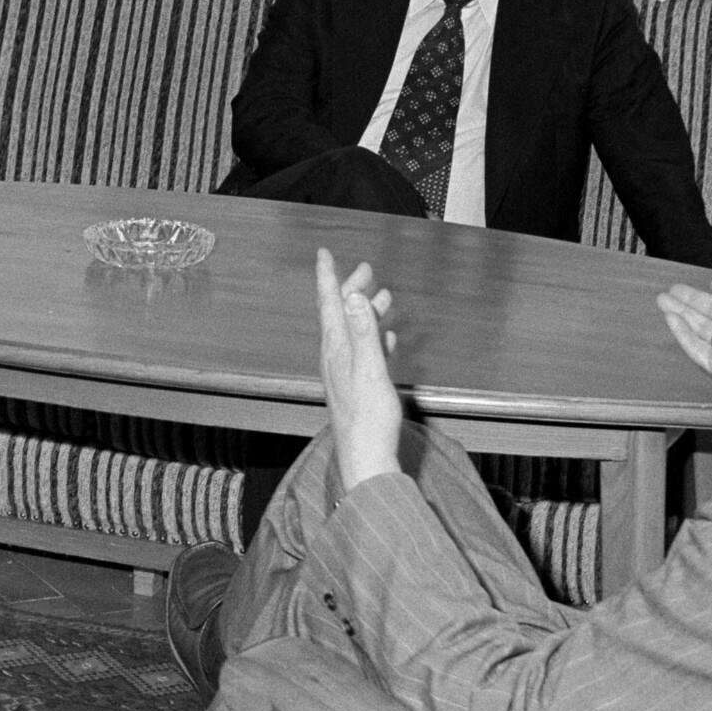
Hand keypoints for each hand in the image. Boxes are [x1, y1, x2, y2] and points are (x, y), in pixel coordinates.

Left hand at [312, 246, 406, 501]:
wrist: (366, 457)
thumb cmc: (368, 418)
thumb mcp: (369, 369)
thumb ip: (363, 331)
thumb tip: (353, 296)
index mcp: (336, 349)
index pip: (328, 304)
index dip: (328, 277)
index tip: (324, 252)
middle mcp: (335, 357)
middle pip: (340, 314)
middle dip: (351, 289)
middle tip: (365, 268)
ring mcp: (345, 373)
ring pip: (354, 332)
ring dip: (366, 312)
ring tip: (382, 296)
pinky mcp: (357, 387)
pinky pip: (365, 352)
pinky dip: (374, 338)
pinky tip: (386, 338)